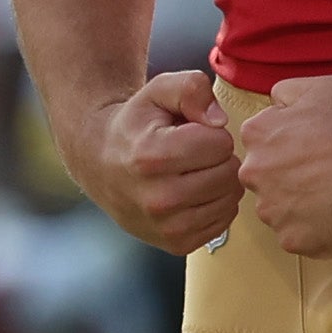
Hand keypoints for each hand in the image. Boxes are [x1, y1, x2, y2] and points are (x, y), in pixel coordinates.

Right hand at [81, 68, 244, 254]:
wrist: (101, 164)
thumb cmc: (136, 125)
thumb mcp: (157, 91)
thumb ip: (191, 88)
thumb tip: (220, 121)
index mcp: (152, 157)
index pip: (220, 143)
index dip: (211, 132)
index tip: (190, 133)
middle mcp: (158, 198)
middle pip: (229, 173)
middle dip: (218, 157)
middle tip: (193, 153)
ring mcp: (167, 227)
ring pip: (231, 198)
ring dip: (219, 181)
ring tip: (192, 171)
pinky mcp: (177, 244)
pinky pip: (224, 220)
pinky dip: (216, 203)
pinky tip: (194, 192)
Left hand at [228, 74, 331, 259]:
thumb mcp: (313, 87)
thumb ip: (283, 94)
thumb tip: (274, 104)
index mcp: (256, 136)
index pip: (260, 148)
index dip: (286, 150)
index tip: (309, 152)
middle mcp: (254, 175)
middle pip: (266, 183)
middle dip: (288, 181)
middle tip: (322, 176)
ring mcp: (273, 211)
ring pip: (280, 213)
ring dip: (300, 208)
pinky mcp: (294, 239)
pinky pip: (299, 238)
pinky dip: (316, 231)